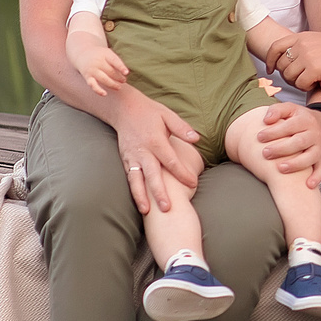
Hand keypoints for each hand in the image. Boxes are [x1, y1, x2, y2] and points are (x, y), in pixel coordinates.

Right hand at [73, 41, 132, 96]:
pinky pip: (93, 85)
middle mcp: (98, 62)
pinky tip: (104, 94)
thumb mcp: (107, 53)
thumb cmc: (99, 55)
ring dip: (113, 84)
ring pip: (104, 79)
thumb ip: (116, 61)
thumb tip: (125, 73)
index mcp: (105, 54)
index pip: (114, 60)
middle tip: (124, 80)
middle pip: (110, 71)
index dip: (121, 67)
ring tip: (119, 87)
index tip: (126, 72)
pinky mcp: (88, 77)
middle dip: (119, 77)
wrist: (82, 53)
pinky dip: (98, 90)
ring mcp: (92, 70)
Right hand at [112, 89, 203, 213]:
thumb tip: (197, 139)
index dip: (182, 173)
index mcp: (155, 140)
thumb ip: (182, 128)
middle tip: (168, 209)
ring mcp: (132, 157)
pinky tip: (139, 202)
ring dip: (141, 196)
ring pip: (136, 180)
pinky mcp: (125, 159)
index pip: (171, 161)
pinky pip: (129, 177)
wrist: (123, 108)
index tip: (193, 183)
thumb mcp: (167, 115)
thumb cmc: (149, 112)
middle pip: (152, 175)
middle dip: (160, 193)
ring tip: (147, 212)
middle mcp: (143, 151)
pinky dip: (133, 190)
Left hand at [255, 101, 320, 188]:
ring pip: (310, 157)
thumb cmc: (301, 118)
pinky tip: (308, 184)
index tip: (259, 137)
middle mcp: (314, 134)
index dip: (274, 132)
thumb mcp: (290, 108)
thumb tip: (266, 119)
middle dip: (281, 149)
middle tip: (265, 153)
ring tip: (281, 168)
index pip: (289, 126)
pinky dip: (316, 177)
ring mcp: (319, 147)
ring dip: (296, 164)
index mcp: (305, 120)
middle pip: (299, 142)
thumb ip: (277, 110)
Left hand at [265, 30, 320, 88]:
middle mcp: (302, 45)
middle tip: (299, 80)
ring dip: (297, 83)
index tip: (270, 70)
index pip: (275, 47)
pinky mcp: (315, 69)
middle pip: (281, 66)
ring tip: (309, 82)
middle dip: (287, 76)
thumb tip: (290, 58)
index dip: (269, 60)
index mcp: (301, 36)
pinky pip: (301, 84)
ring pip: (290, 76)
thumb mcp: (319, 40)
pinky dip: (306, 87)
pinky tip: (315, 84)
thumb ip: (304, 46)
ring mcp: (307, 57)